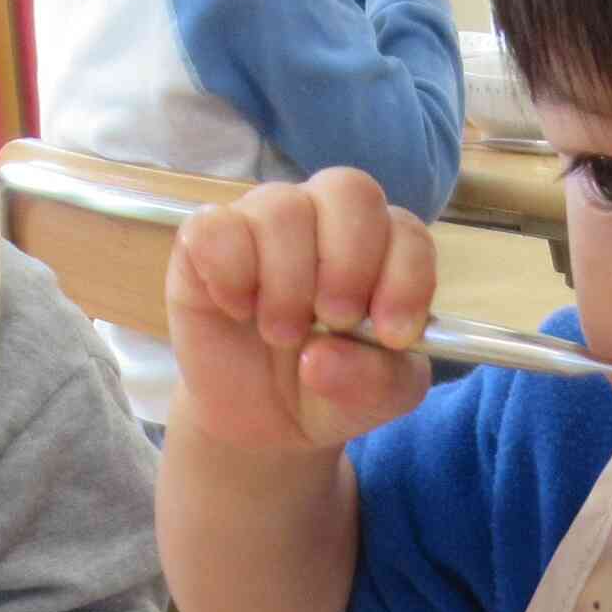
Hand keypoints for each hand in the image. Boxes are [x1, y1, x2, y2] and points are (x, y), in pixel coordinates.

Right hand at [164, 170, 435, 451]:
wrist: (264, 420)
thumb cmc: (332, 391)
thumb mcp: (377, 401)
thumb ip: (379, 381)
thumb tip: (320, 357)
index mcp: (381, 250)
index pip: (406, 232)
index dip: (405, 279)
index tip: (390, 336)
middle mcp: (325, 221)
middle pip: (349, 190)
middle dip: (347, 263)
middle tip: (334, 320)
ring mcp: (264, 224)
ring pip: (281, 208)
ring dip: (287, 283)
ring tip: (281, 334)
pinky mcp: (206, 242)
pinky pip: (214, 227)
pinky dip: (229, 273)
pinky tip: (237, 310)